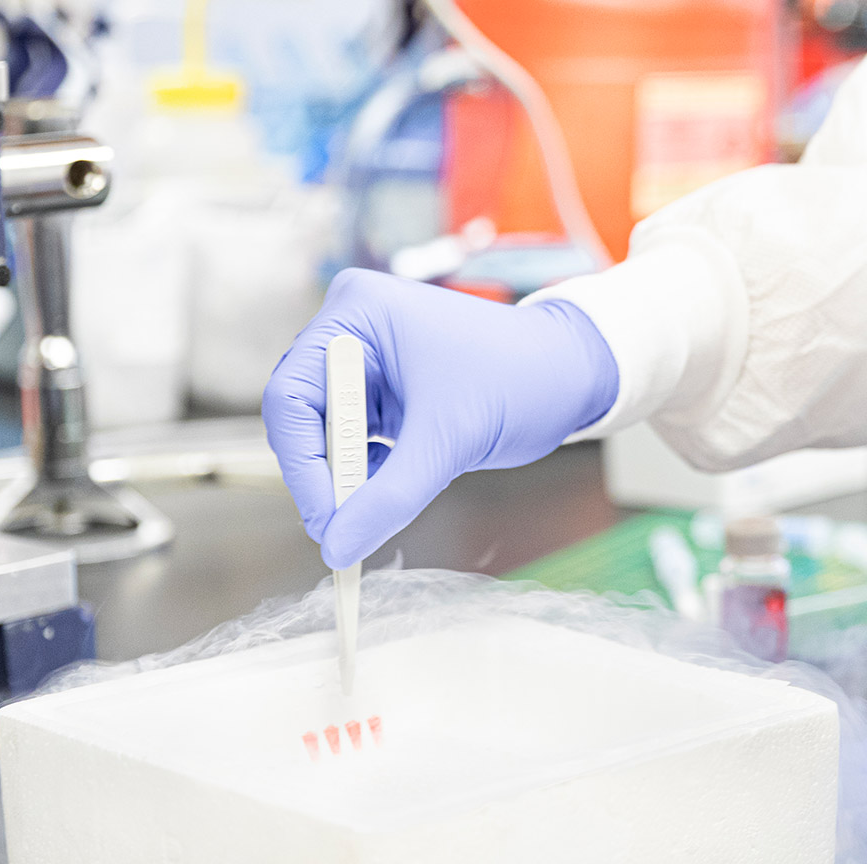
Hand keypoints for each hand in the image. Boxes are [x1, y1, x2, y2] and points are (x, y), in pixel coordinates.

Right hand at [263, 269, 618, 568]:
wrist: (574, 375)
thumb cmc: (522, 378)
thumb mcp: (449, 441)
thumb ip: (388, 497)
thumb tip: (337, 547)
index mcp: (356, 313)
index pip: (292, 394)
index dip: (301, 463)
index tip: (324, 518)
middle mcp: (353, 330)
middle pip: (304, 416)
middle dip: (323, 475)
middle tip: (342, 531)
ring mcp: (369, 362)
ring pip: (328, 435)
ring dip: (346, 480)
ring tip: (367, 518)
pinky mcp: (388, 393)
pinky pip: (356, 442)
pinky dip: (366, 476)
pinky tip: (385, 499)